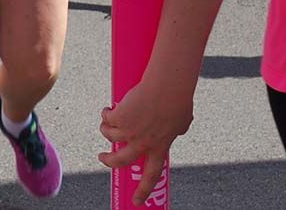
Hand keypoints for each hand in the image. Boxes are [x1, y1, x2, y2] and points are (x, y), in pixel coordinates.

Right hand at [98, 79, 193, 204]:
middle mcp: (143, 143)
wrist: (167, 86)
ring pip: (109, 136)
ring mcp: (129, 131)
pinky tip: (108, 109)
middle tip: (103, 158)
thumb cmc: (178, 100)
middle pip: (119, 161)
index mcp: (159, 147)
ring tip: (108, 121)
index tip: (137, 201)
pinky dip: (106, 113)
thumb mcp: (182, 122)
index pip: (152, 176)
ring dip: (105, 130)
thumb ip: (177, 129)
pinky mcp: (119, 118)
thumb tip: (176, 129)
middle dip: (108, 161)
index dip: (143, 190)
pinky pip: (106, 118)